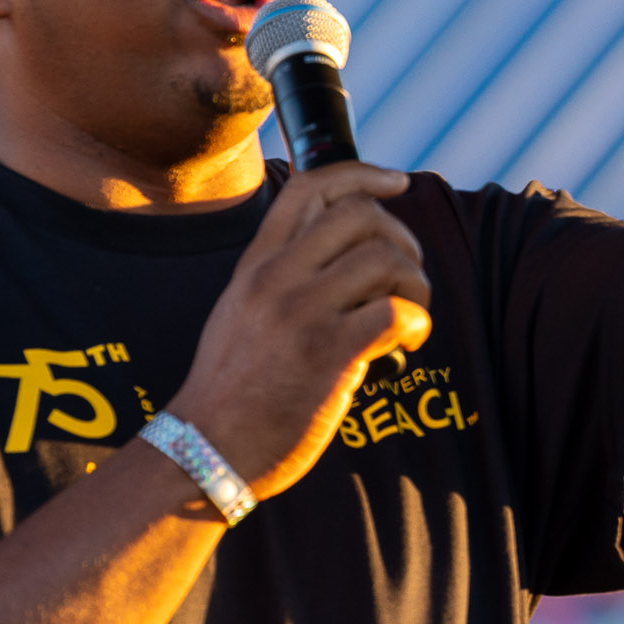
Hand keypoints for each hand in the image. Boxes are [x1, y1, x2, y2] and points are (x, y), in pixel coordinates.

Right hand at [167, 164, 430, 497]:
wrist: (205, 447)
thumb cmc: (232, 390)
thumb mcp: (240, 312)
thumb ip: (281, 279)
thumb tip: (343, 260)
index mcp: (255, 264)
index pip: (310, 187)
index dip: (363, 175)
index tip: (397, 182)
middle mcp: (277, 279)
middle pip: (360, 214)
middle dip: (402, 239)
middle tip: (406, 277)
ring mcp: (301, 313)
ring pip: (385, 259)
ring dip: (415, 286)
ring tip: (409, 317)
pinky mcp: (328, 354)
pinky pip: (396, 312)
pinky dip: (417, 323)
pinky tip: (407, 345)